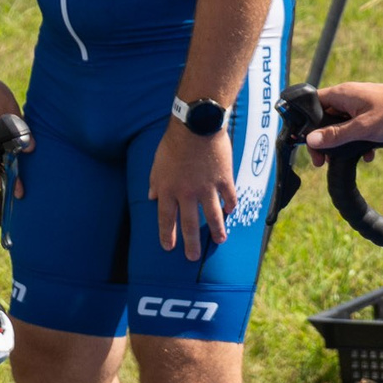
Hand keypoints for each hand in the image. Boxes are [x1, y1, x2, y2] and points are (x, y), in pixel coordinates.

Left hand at [149, 120, 235, 261]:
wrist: (196, 125)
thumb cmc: (174, 142)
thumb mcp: (157, 162)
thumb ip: (155, 181)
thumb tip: (151, 196)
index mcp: (168, 190)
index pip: (165, 219)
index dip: (166, 234)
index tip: (168, 247)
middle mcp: (186, 193)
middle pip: (188, 224)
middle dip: (190, 243)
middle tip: (192, 257)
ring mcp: (206, 188)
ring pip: (212, 216)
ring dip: (216, 230)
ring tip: (220, 240)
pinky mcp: (223, 179)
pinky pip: (229, 197)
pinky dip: (230, 205)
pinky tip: (231, 211)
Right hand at [305, 80, 382, 163]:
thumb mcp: (363, 127)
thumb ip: (336, 134)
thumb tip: (310, 140)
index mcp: (343, 94)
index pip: (312, 104)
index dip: (305, 124)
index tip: (306, 143)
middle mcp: (349, 98)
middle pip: (325, 119)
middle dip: (324, 140)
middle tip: (323, 161)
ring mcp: (361, 106)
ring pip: (342, 127)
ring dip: (342, 144)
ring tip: (344, 161)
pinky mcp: (373, 116)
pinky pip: (357, 130)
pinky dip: (358, 143)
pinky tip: (367, 156)